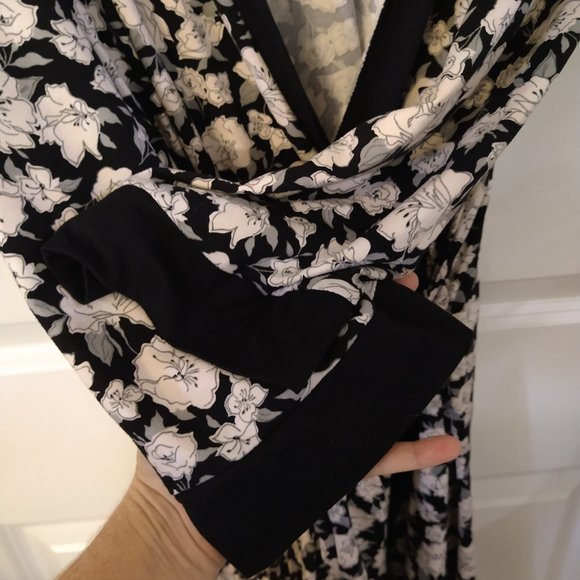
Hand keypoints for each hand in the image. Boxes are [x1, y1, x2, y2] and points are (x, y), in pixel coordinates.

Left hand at [59, 270, 460, 579]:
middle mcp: (304, 389)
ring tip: (431, 336)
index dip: (326, 291)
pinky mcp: (339, 463)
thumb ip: (191, 348)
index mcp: (274, 368)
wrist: (183, 515)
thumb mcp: (183, 383)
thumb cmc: (178, 447)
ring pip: (371, 392)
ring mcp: (325, 425)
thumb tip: (186, 300)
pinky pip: (382, 457)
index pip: (305, 321)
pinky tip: (447, 444)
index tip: (346, 262)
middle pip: (344, 347)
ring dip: (403, 368)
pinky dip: (415, 453)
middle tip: (402, 280)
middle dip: (373, 313)